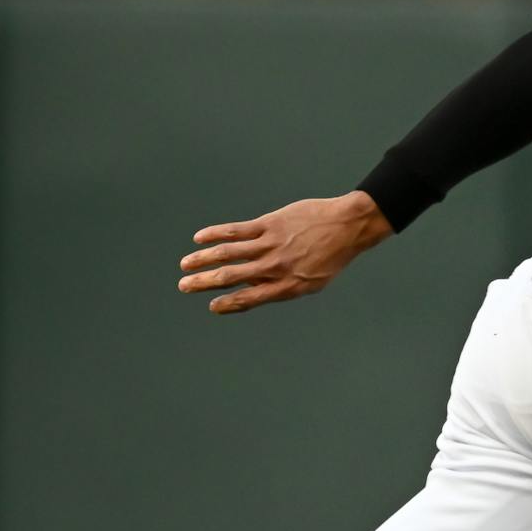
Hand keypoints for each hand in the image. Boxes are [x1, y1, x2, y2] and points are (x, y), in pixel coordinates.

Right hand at [178, 191, 393, 316]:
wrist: (347, 227)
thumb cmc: (330, 257)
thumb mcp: (311, 283)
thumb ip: (281, 286)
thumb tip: (252, 288)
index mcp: (286, 286)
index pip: (248, 299)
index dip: (227, 305)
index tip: (211, 306)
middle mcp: (275, 267)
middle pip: (231, 277)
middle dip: (204, 283)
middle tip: (184, 286)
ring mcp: (270, 245)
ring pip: (228, 253)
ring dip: (202, 259)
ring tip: (185, 265)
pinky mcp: (269, 224)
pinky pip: (236, 230)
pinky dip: (215, 234)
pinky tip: (199, 238)